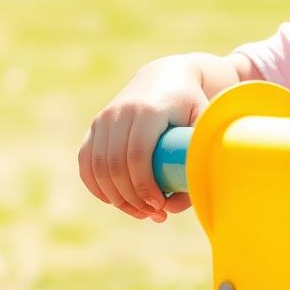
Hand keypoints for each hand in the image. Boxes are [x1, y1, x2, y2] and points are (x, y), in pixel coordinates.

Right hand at [77, 56, 213, 221]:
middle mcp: (122, 112)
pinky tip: (115, 201)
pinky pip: (86, 163)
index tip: (160, 205)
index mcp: (150, 109)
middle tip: (154, 213)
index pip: (138, 155)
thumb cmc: (191, 105)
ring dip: (116, 197)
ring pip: (98, 168)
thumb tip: (174, 205)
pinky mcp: (95, 126)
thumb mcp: (202, 123)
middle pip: (116, 166)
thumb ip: (196, 159)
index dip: (144, 187)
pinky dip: (97, 187)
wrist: (166, 75)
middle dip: (131, 197)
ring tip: (140, 211)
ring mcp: (105, 118)